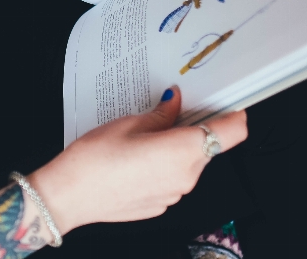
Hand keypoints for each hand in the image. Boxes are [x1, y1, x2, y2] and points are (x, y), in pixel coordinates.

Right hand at [29, 86, 247, 233]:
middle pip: (207, 146)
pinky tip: (137, 159)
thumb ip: (162, 113)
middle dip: (194, 128)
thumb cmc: (96, 159)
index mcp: (183, 151)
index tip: (231, 104)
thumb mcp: (130, 123)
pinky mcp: (161, 204)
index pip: (232, 133)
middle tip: (170, 113)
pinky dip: (163, 166)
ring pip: (189, 163)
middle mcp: (186, 177)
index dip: (235, 115)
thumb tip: (175, 102)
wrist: (70, 196)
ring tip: (144, 137)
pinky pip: (173, 179)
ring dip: (176, 148)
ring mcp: (174, 194)